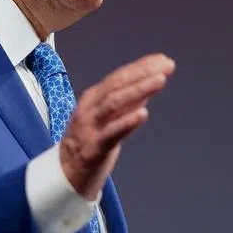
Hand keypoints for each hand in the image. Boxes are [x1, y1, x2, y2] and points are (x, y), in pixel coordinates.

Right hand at [60, 54, 174, 198]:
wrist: (66, 172)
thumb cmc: (91, 140)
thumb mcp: (108, 116)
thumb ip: (128, 101)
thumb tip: (150, 82)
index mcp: (94, 98)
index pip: (119, 77)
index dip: (141, 67)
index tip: (163, 60)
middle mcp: (90, 108)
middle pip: (116, 85)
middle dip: (142, 73)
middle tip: (166, 66)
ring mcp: (90, 127)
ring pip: (113, 103)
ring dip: (138, 90)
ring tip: (160, 80)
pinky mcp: (93, 147)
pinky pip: (111, 133)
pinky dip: (127, 122)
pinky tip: (143, 113)